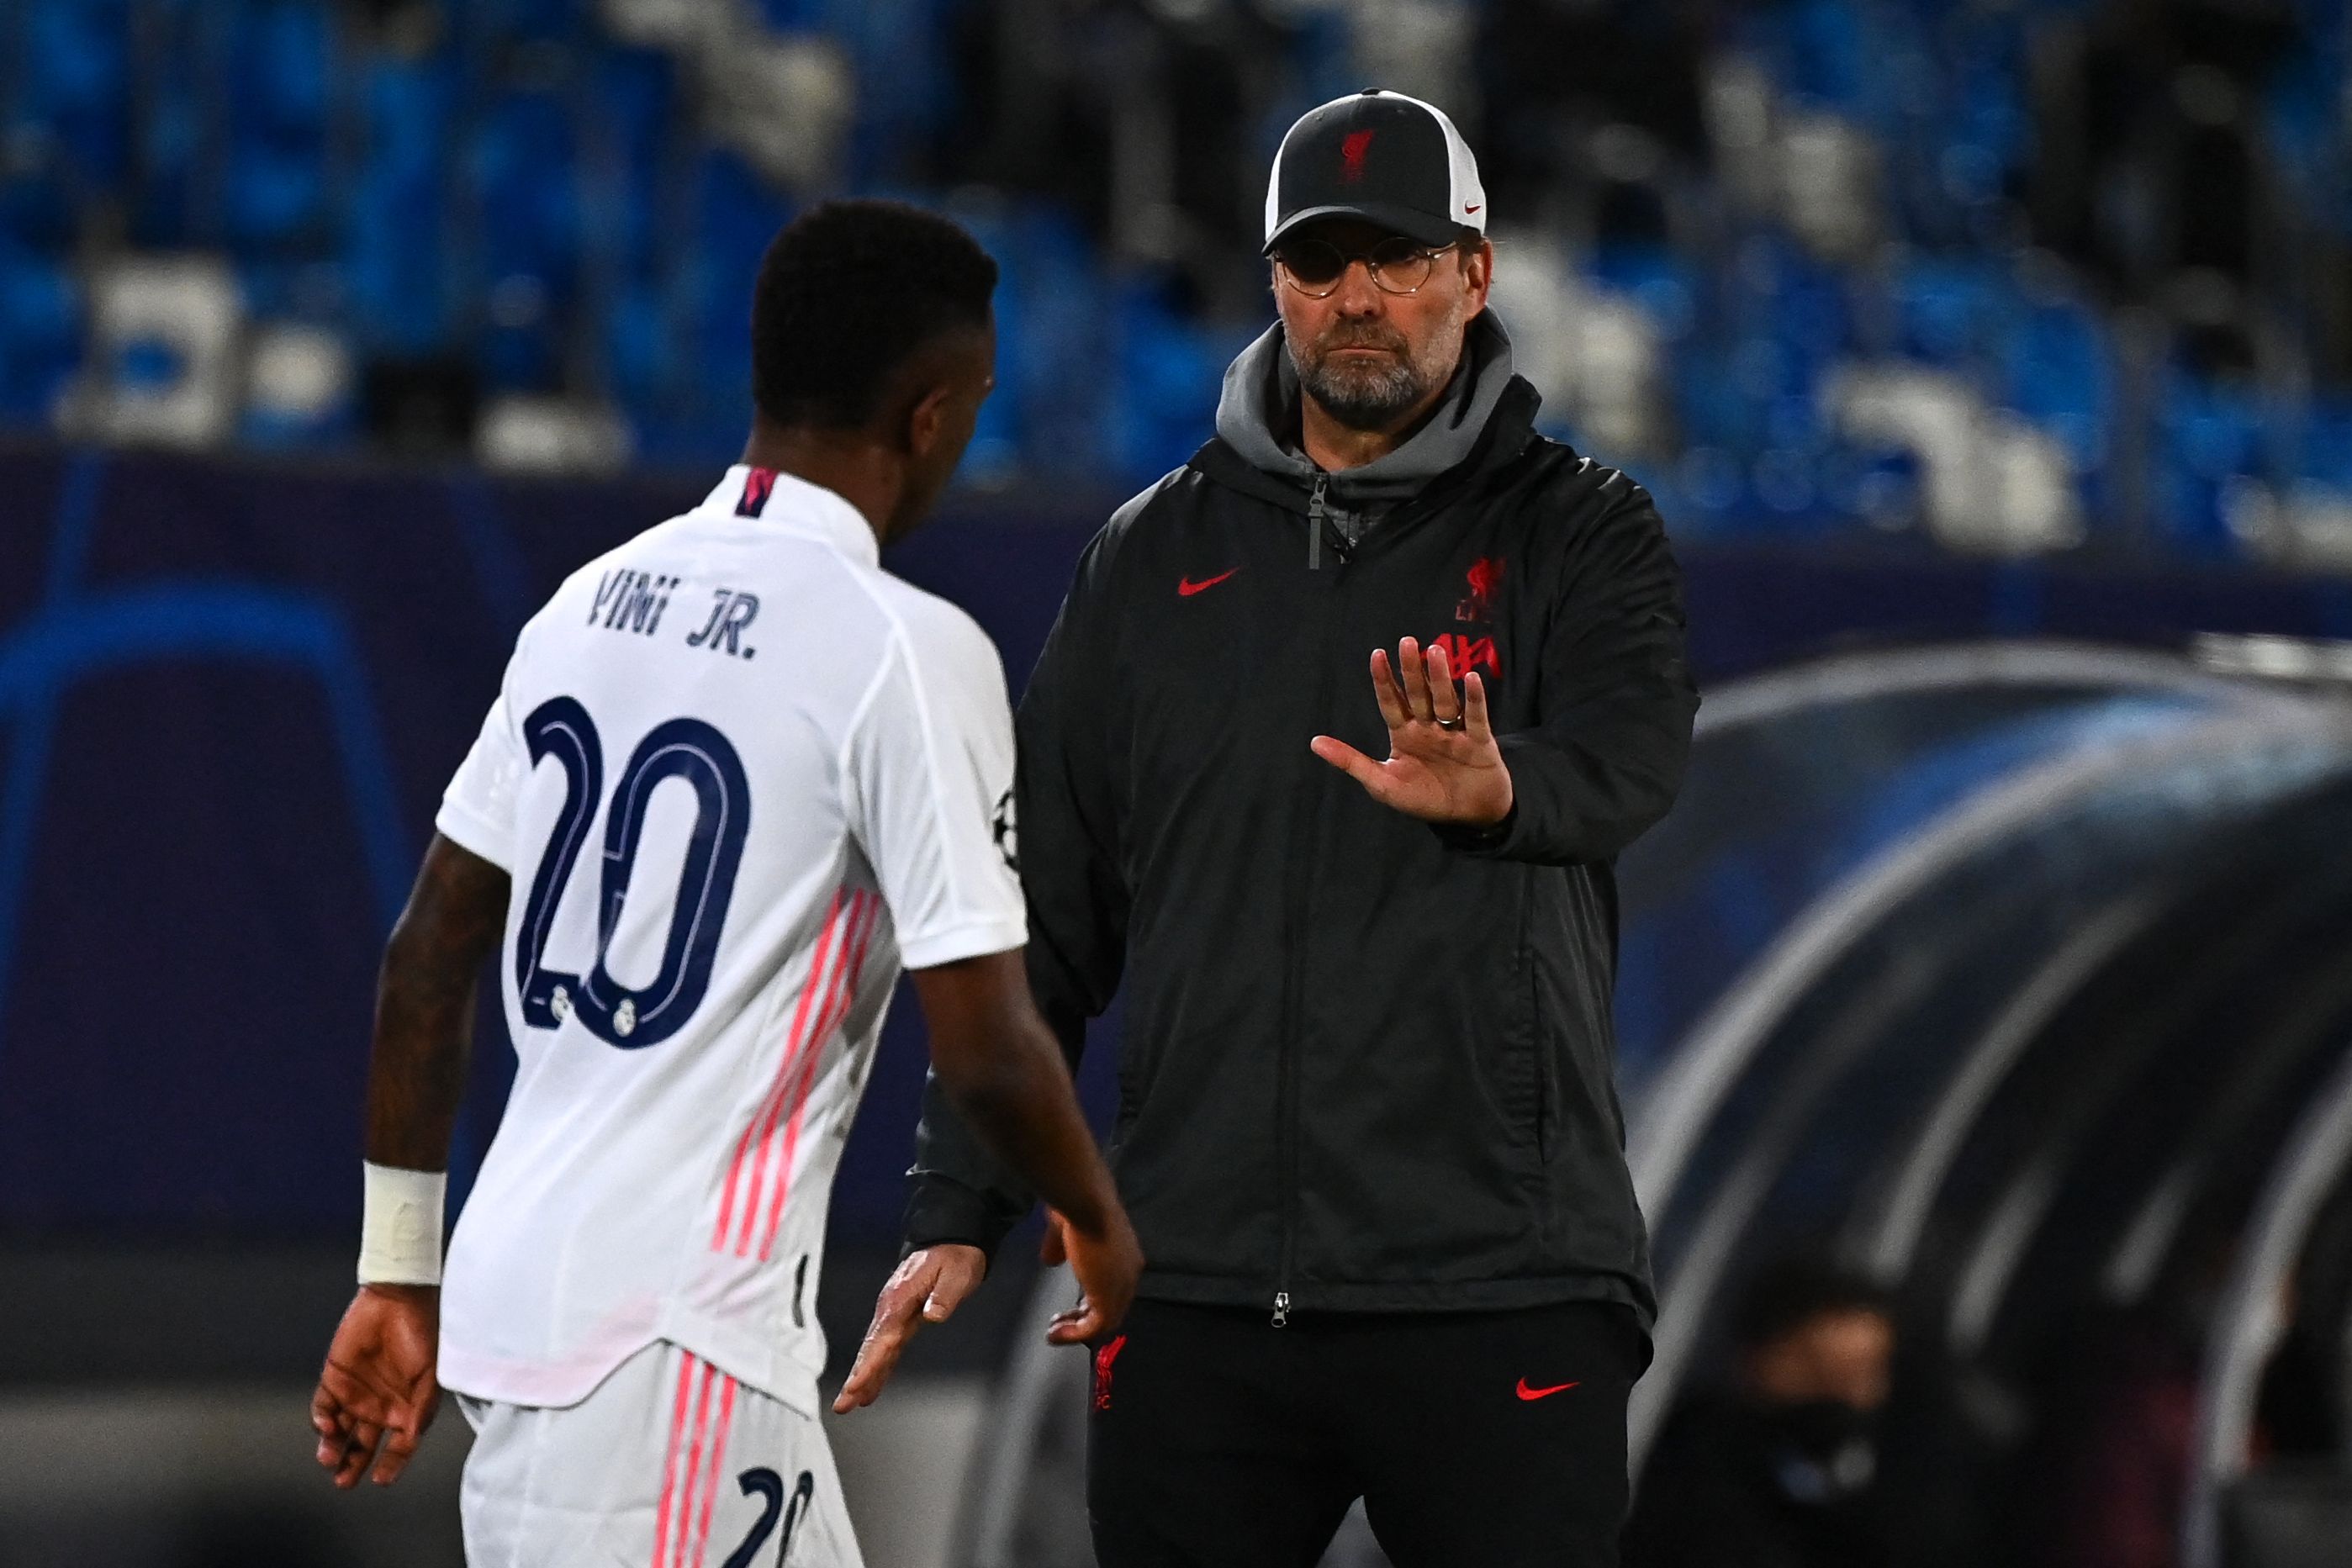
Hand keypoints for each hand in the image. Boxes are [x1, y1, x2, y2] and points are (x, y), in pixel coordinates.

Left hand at [311, 1284, 440, 1487]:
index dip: (391, 1465)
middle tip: (343, 1481)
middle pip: (363, 1447)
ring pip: (339, 1433)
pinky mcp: (334, 1380)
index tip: (380, 1479)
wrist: (397, 1297)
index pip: (399, 1447)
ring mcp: (356, 1394)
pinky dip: (321, 1421)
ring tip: (330, 1458)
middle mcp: (380, 1406)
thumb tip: (413, 1437)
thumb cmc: (424, 1332)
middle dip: (353, 1466)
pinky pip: (323, 1409)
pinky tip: (327, 1425)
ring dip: (334, 1449)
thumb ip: (422, 1407)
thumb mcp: (431, 1373)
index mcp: (406, 1409)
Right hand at [832, 1244, 986, 1412]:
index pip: (882, 1337)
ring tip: (852, 1404)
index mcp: (900, 1298)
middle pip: (871, 1348)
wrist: (951, 1241)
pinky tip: (872, 1386)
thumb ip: (943, 1295)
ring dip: (865, 1377)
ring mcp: (894, 1313)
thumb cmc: (954, 1256)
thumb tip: (932, 1314)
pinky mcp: (902, 1318)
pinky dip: (879, 1367)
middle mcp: (891, 1308)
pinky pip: (887, 1347)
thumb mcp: (956, 1274)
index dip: (870, 1364)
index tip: (856, 1385)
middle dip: (858, 1377)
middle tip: (843, 1404)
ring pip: (876, 1351)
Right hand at [1038, 1206, 1142, 1346]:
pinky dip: (1074, 1335)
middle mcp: (1129, 1273)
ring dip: (1078, 1330)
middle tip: (1060, 1323)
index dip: (1091, 1299)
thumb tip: (1050, 1261)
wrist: (1087, 1206)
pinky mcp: (1108, 1299)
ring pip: (1105, 1321)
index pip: (1113, 1287)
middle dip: (1084, 1318)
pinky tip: (1055, 1333)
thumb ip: (1059, 1247)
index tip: (1070, 1306)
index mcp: (1125, 1255)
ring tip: (1055, 1332)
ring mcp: (1121, 1287)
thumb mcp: (1065, 1230)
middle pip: (1112, 1306)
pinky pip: (1093, 1328)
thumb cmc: (1078, 1208)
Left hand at [1310, 637, 1512, 825]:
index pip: (1391, 702)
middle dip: (1412, 670)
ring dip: (1440, 677)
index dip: (1384, 680)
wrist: (1468, 818)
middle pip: (1418, 695)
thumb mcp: (1383, 784)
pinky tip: (1471, 679)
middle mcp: (1428, 728)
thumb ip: (1351, 761)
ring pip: (1445, 700)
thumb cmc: (1424, 800)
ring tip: (1435, 651)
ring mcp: (1454, 732)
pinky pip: (1476, 717)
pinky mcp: (1480, 741)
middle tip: (1407, 642)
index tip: (1377, 654)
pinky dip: (1475, 699)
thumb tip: (1313, 742)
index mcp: (1404, 735)